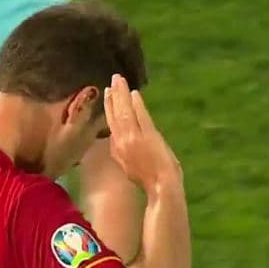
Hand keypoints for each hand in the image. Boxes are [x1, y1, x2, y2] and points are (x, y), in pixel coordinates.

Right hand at [103, 74, 180, 189]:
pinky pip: (140, 115)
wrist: (161, 188)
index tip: (107, 96)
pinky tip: (134, 93)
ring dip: (121, 95)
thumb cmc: (149, 181)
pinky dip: (136, 103)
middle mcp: (121, 142)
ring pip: (124, 112)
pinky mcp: (147, 135)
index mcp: (117, 151)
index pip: (111, 126)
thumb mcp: (128, 168)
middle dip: (113, 97)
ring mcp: (134, 138)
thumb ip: (121, 153)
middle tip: (112, 80)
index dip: (108, 109)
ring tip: (118, 80)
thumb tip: (115, 140)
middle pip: (115, 115)